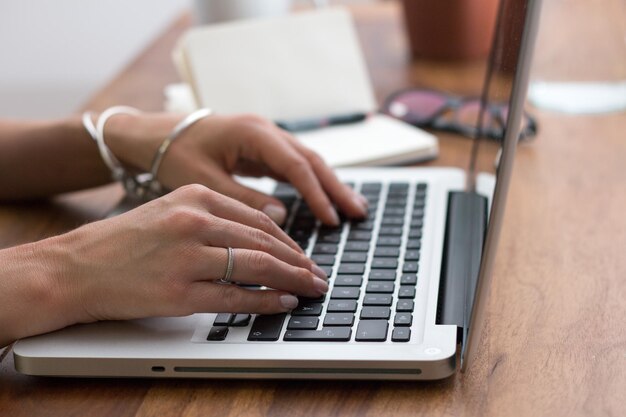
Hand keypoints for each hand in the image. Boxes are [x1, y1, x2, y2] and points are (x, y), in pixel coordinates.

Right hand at [1, 185, 327, 343]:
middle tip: (317, 273)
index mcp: (194, 197)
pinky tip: (284, 302)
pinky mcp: (179, 292)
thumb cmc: (123, 241)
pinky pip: (235, 296)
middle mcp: (194, 222)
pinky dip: (266, 300)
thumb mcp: (169, 211)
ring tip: (311, 287)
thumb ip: (214, 217)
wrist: (75, 267)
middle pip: (263, 241)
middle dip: (298, 260)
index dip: (287, 239)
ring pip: (256, 266)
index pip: (258, 218)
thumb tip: (260, 235)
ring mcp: (187, 257)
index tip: (303, 253)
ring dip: (291, 279)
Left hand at [106, 113, 367, 224]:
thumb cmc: (172, 154)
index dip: (316, 193)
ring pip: (306, 161)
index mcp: (252, 133)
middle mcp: (264, 131)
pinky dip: (311, 183)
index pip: (295, 164)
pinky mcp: (260, 149)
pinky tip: (323, 199)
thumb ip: (242, 198)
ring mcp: (264, 138)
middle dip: (335, 187)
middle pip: (310, 159)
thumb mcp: (203, 180)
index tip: (330, 219)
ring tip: (352, 208)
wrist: (153, 135)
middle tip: (358, 213)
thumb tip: (281, 215)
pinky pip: (293, 166)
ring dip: (329, 184)